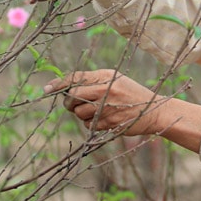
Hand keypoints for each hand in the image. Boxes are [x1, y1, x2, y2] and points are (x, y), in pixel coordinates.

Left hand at [44, 69, 162, 135]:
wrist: (153, 110)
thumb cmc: (130, 93)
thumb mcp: (115, 79)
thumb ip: (93, 80)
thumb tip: (67, 86)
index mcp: (105, 76)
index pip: (75, 78)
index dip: (58, 84)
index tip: (47, 89)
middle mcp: (105, 90)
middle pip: (73, 96)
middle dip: (68, 102)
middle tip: (71, 103)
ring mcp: (107, 107)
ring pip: (79, 112)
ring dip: (80, 113)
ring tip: (94, 110)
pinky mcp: (110, 122)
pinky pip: (89, 124)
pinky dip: (90, 123)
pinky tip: (102, 118)